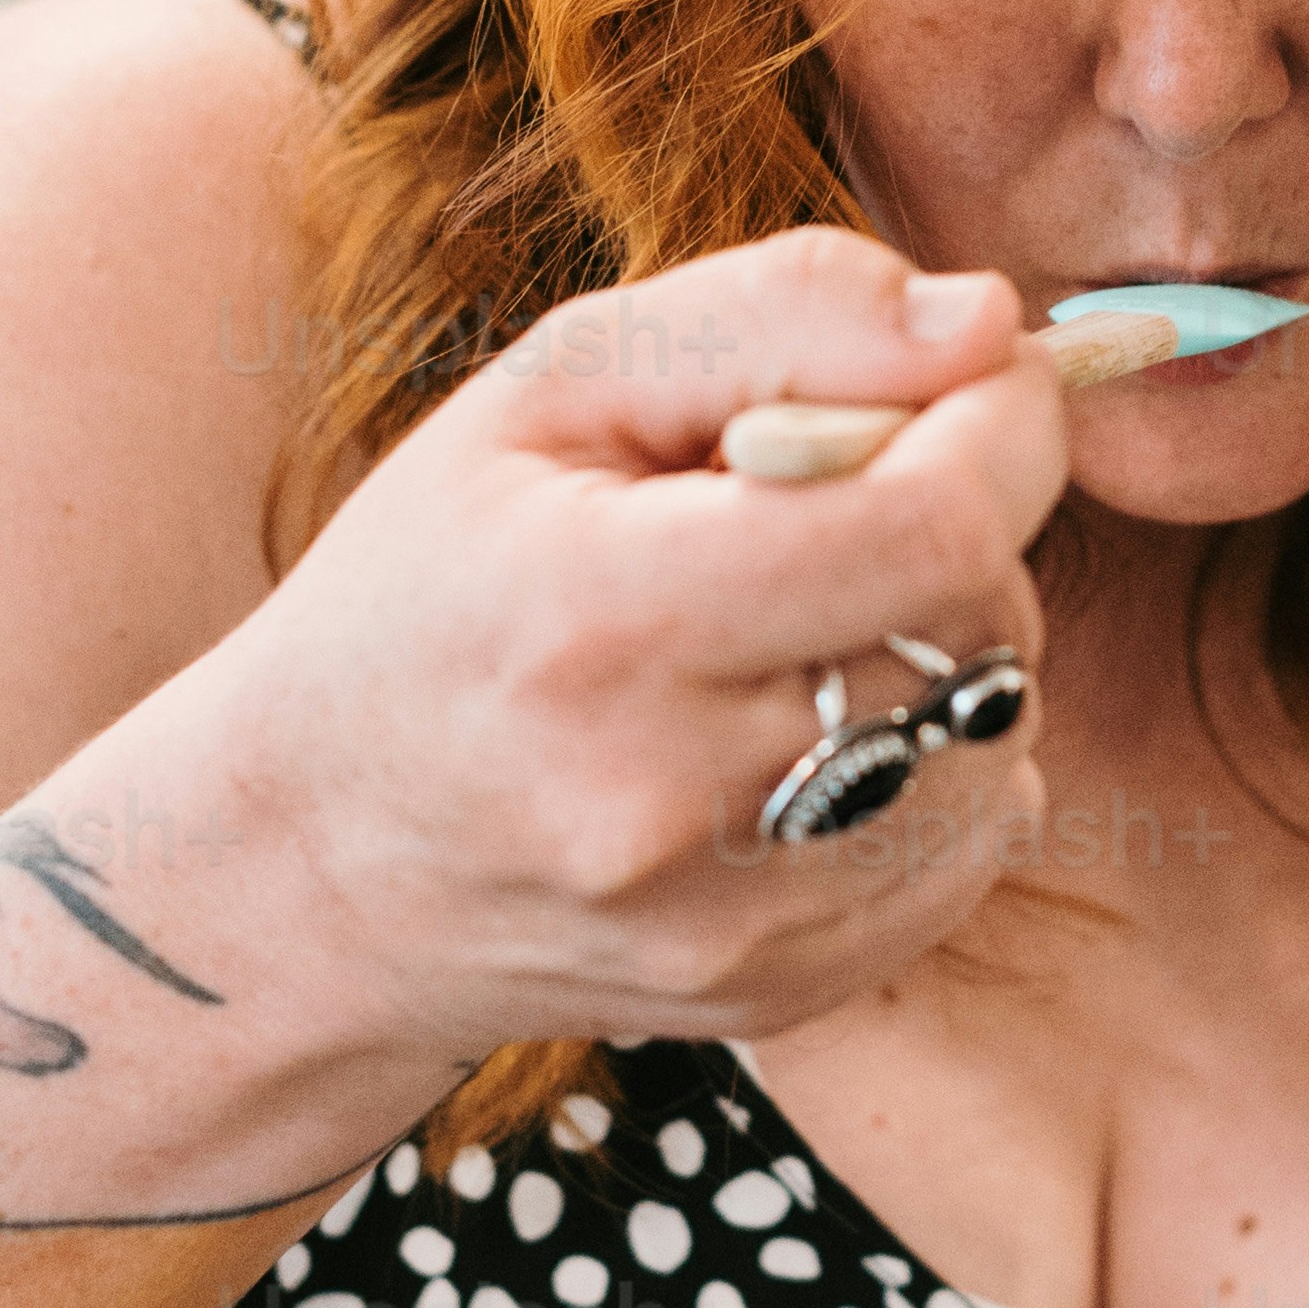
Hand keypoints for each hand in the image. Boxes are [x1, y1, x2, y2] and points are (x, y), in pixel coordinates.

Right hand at [224, 227, 1067, 1063]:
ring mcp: (730, 919)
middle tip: (842, 503)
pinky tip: (809, 733)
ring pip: (994, 742)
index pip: (936, 529)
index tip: (971, 382)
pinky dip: (930, 769)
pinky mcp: (777, 991)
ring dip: (948, 654)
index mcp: (608, 618)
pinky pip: (966, 850)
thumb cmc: (428, 587)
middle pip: (981, 630)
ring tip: (807, 625)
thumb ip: (779, 316)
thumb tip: (987, 321)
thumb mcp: (551, 391)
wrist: (307, 863)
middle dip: (960, 529)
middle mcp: (673, 796)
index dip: (1002, 430)